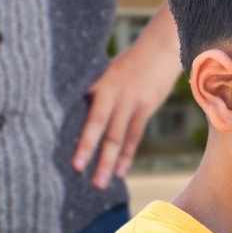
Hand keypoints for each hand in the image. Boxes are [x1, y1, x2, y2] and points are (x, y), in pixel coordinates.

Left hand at [71, 43, 177, 188]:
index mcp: (101, 85)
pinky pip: (135, 135)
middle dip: (93, 154)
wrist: (161, 48)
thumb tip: (70, 113)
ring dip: (110, 162)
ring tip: (100, 183)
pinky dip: (126, 155)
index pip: (90, 117)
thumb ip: (92, 92)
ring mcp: (133, 102)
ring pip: (120, 137)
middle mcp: (116, 94)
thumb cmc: (127, 62)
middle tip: (81, 174)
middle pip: (103, 128)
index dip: (83, 140)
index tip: (74, 161)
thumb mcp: (105, 72)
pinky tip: (119, 171)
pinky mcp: (147, 107)